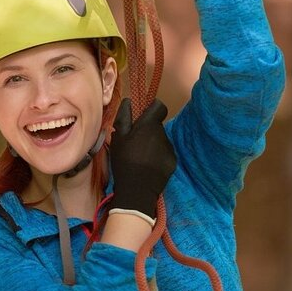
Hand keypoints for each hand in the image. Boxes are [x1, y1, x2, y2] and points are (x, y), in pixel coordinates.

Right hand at [109, 98, 176, 219]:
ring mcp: (170, 148)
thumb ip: (124, 117)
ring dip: (153, 144)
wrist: (137, 190)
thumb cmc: (124, 161)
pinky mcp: (173, 162)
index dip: (152, 108)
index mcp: (150, 125)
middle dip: (148, 131)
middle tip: (134, 143)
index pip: (159, 107)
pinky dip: (158, 156)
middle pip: (157, 126)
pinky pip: (165, 153)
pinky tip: (148, 166)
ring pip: (161, 140)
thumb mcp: (118, 138)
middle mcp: (163, 134)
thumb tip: (128, 100)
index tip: (143, 116)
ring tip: (140, 157)